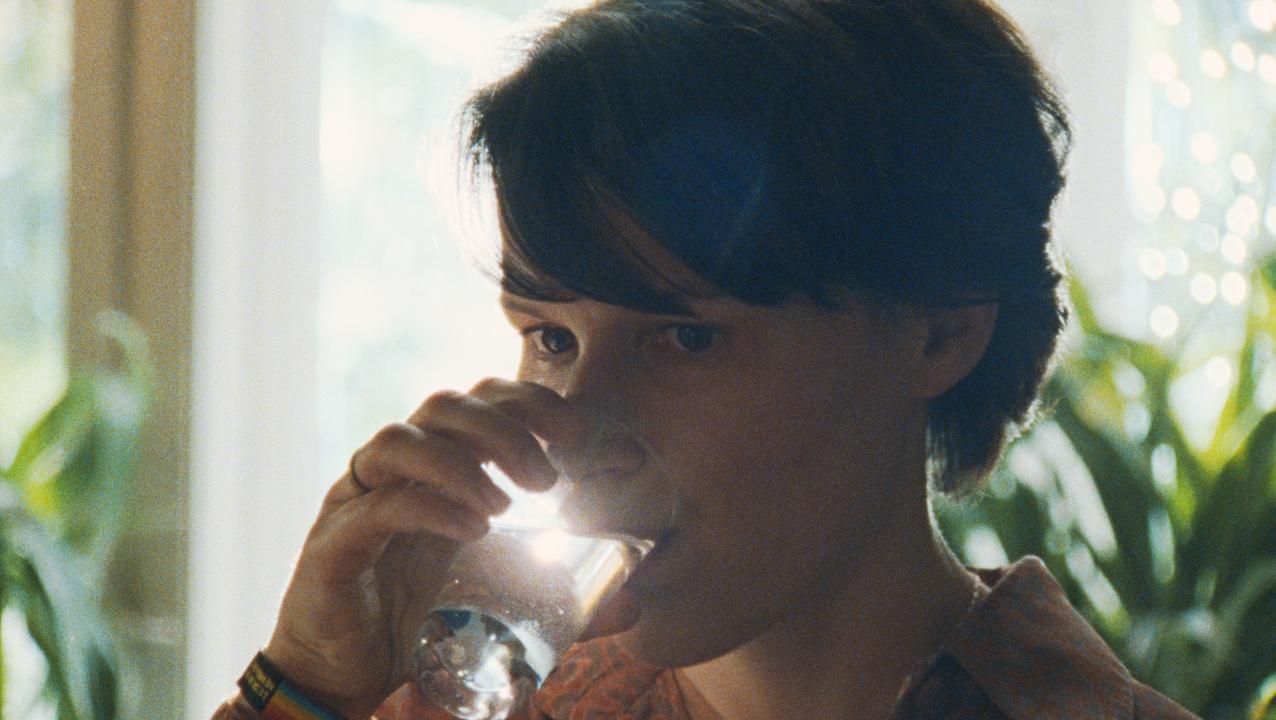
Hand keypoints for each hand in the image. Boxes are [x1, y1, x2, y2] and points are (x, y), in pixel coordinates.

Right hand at [259, 379, 587, 718]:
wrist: (342, 675)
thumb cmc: (415, 622)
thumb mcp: (496, 603)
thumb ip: (558, 599)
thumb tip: (631, 604)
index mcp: (434, 470)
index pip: (478, 403)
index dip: (527, 402)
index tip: (575, 431)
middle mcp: (394, 472)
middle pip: (442, 407)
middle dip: (503, 427)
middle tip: (547, 476)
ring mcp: (357, 502)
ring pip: (399, 441)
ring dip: (462, 463)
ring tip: (504, 506)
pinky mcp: (334, 545)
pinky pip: (378, 506)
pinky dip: (430, 508)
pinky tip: (471, 530)